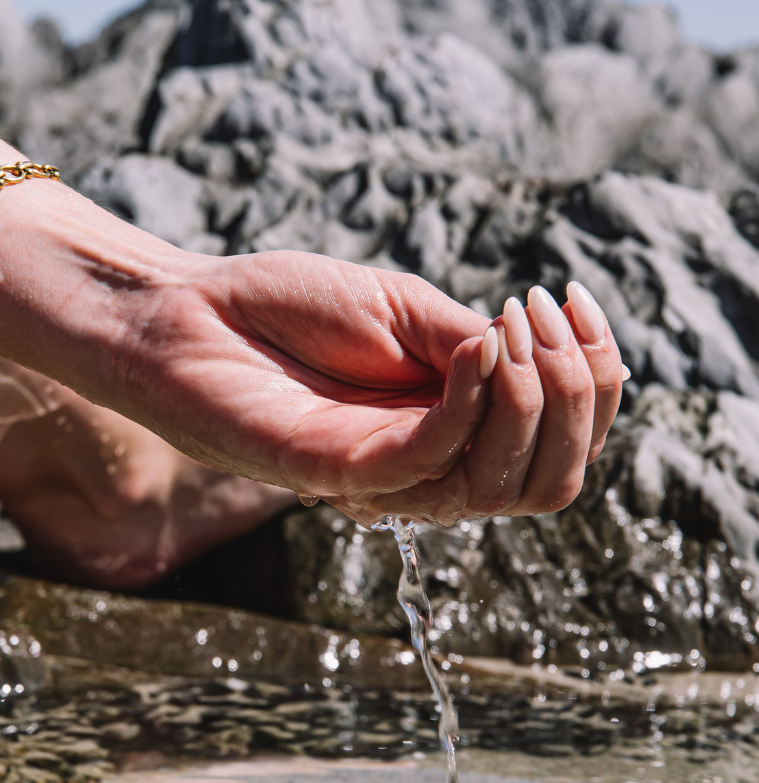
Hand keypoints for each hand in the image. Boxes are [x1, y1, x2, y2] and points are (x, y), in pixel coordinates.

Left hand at [117, 254, 621, 527]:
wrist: (189, 313)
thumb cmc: (286, 308)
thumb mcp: (403, 312)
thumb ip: (473, 346)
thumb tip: (541, 362)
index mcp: (449, 430)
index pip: (560, 442)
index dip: (594, 380)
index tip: (575, 300)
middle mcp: (426, 467)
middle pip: (549, 478)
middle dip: (576, 396)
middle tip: (541, 315)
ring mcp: (382, 477)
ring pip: (503, 483)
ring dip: (532, 397)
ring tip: (509, 327)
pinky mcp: (334, 472)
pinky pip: (429, 462)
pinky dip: (472, 406)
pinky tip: (479, 346)